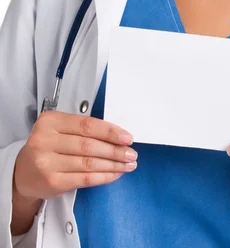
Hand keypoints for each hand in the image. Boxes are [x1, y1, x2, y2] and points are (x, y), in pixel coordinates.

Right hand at [14, 111, 137, 199]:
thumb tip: (117, 136)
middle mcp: (45, 141)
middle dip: (115, 150)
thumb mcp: (59, 129)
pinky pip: (84, 179)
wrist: (23, 172)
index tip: (127, 137)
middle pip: (89, 145)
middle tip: (131, 153)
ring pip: (89, 163)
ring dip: (112, 165)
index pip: (87, 125)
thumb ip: (82, 129)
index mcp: (50, 121)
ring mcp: (47, 163)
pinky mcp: (52, 182)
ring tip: (127, 165)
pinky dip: (103, 176)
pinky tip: (114, 174)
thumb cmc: (47, 147)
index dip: (110, 132)